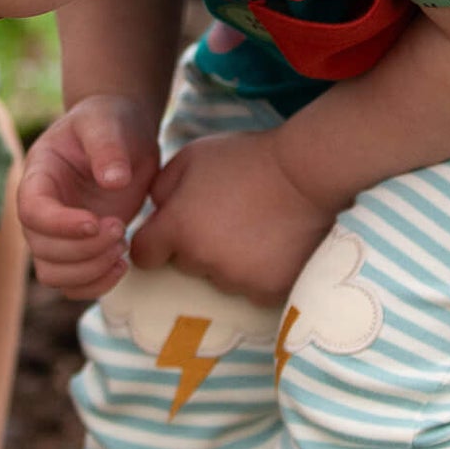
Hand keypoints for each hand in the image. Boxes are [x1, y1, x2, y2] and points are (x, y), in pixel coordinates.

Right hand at [17, 95, 160, 297]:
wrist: (123, 136)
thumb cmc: (109, 122)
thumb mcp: (106, 123)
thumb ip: (107, 146)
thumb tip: (114, 181)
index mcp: (39, 175)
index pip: (31, 210)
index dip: (60, 224)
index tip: (96, 221)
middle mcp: (41, 208)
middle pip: (41, 249)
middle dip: (83, 249)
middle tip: (119, 228)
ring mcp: (58, 233)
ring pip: (53, 274)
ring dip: (90, 270)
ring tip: (122, 245)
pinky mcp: (79, 249)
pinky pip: (74, 284)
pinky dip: (97, 284)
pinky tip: (123, 263)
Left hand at [130, 128, 337, 307]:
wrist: (306, 173)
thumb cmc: (246, 159)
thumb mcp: (192, 157)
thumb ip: (161, 187)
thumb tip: (154, 211)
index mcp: (177, 228)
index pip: (143, 255)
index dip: (154, 243)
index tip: (168, 234)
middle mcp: (202, 260)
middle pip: (185, 264)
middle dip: (196, 245)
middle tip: (224, 218)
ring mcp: (236, 279)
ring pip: (220, 278)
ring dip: (229, 261)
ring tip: (253, 229)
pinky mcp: (268, 291)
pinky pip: (252, 289)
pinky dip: (258, 273)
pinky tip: (272, 245)